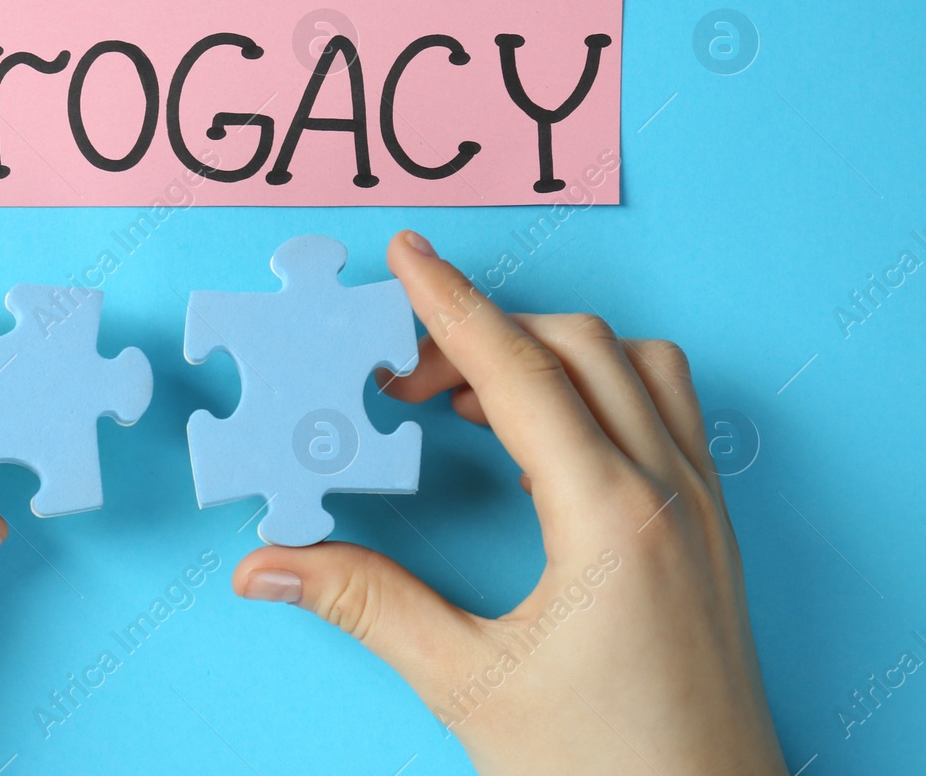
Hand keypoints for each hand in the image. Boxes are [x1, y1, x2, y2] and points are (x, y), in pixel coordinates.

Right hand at [233, 232, 787, 774]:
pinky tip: (543, 439)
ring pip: (639, 368)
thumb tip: (268, 564)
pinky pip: (666, 414)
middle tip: (400, 368)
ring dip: (552, 354)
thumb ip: (367, 605)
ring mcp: (704, 511)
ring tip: (468, 398)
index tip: (405, 257)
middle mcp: (671, 494)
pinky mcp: (713, 535)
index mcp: (611, 518)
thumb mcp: (471, 686)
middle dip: (484, 331)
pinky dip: (599, 390)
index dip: (450, 305)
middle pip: (581, 347)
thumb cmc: (607, 772)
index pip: (520, 369)